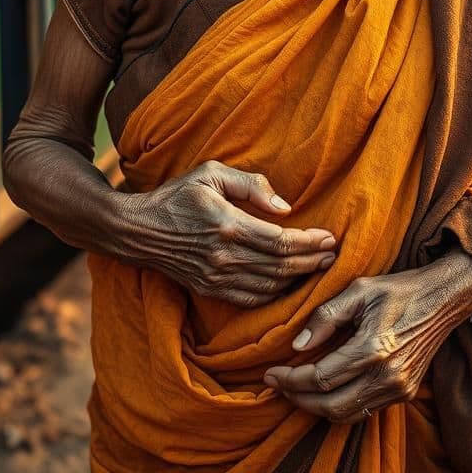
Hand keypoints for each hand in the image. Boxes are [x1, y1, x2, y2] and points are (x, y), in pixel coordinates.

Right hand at [118, 160, 335, 306]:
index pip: (281, 241)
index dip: (309, 242)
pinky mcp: (209, 290)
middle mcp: (224, 257)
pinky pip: (251, 299)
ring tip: (319, 268)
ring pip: (270, 287)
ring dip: (298, 279)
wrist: (137, 230)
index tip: (330, 237)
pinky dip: (275, 295)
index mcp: (228, 226)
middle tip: (333, 254)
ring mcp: (216, 278)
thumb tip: (285, 207)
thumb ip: (250, 185)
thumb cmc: (176, 196)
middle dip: (312, 262)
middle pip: (281, 267)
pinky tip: (289, 284)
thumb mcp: (210, 173)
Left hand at [263, 251, 471, 421]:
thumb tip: (298, 345)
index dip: (290, 380)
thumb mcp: (359, 290)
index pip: (320, 379)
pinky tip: (326, 390)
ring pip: (346, 415)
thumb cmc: (399, 290)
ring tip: (297, 389)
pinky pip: (364, 411)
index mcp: (373, 348)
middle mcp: (387, 376)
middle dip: (298, 399)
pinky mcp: (405, 393)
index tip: (271, 373)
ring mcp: (399, 389)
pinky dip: (340, 406)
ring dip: (316, 407)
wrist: (444, 299)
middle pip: (330, 406)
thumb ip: (325, 317)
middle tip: (279, 384)